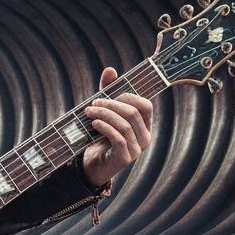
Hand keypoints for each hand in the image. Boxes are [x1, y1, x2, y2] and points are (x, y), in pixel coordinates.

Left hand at [82, 67, 153, 187]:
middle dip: (111, 104)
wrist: (92, 165)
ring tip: (88, 113)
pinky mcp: (125, 158)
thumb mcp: (105, 113)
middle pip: (133, 113)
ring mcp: (137, 149)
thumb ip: (108, 92)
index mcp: (144, 125)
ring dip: (104, 115)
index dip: (127, 96)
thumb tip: (110, 69)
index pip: (145, 105)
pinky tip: (93, 124)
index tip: (108, 95)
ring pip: (125, 125)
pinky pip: (119, 138)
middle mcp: (145, 137)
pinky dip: (105, 128)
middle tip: (92, 104)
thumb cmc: (100, 137)